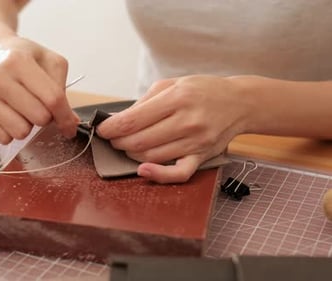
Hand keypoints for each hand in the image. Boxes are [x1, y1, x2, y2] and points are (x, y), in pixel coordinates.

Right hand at [0, 36, 78, 143]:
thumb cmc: (26, 58)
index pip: (52, 99)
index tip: (70, 126)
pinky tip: (8, 113)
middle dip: (45, 116)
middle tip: (38, 104)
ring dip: (27, 124)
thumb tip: (70, 124)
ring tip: (22, 107)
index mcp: (19, 60)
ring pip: (20, 132)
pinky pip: (3, 138)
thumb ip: (63, 91)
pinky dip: (10, 131)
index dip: (66, 116)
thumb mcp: (52, 62)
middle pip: (39, 117)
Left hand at [97, 75, 251, 182]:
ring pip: (151, 156)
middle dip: (118, 142)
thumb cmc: (203, 91)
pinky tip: (144, 170)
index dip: (111, 128)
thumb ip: (145, 102)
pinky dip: (158, 175)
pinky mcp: (202, 157)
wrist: (240, 102)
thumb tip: (119, 120)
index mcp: (177, 99)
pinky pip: (178, 174)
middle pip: (138, 141)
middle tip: (113, 138)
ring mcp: (196, 142)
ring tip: (128, 146)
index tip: (102, 130)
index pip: (132, 121)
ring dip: (131, 154)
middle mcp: (187, 121)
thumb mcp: (172, 84)